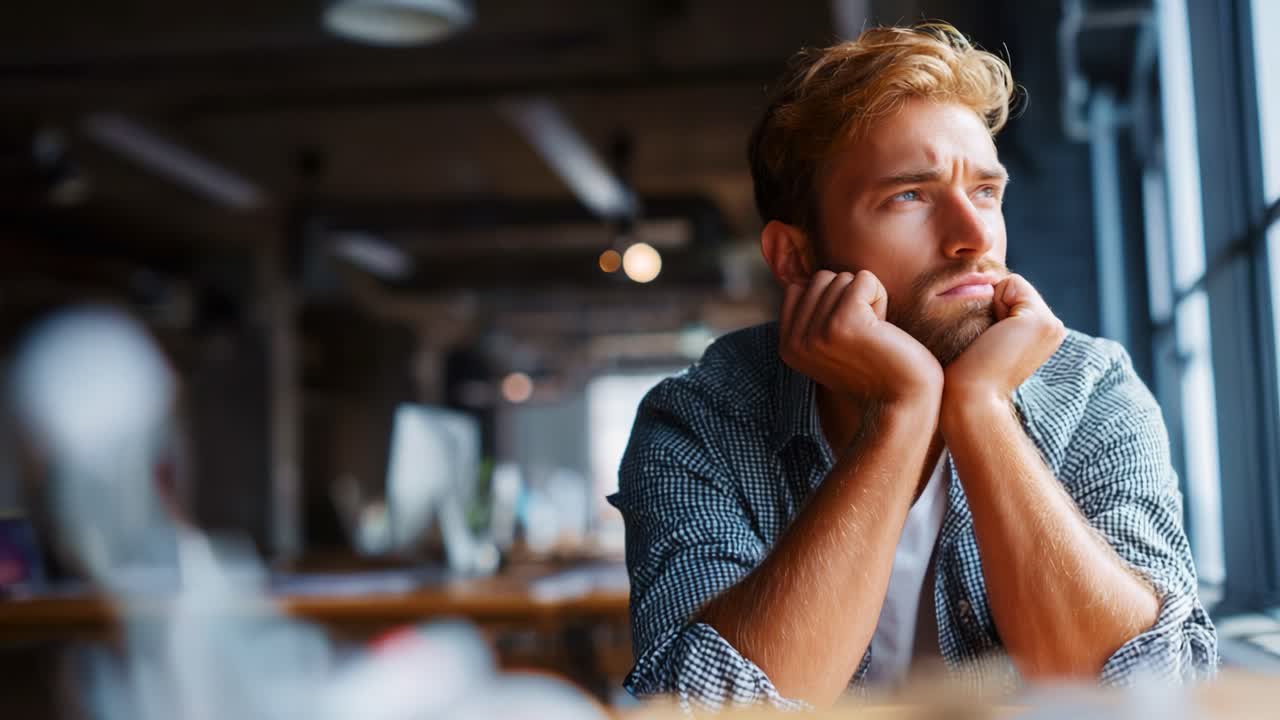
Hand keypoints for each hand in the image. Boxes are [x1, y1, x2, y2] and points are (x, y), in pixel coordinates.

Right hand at [780, 270, 942, 405]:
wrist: (902, 403)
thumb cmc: (876, 368)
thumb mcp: (830, 343)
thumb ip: (813, 315)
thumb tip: (807, 277)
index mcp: (787, 346)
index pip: (798, 288)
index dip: (831, 300)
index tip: (848, 333)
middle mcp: (796, 341)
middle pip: (821, 279)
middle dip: (850, 298)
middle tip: (865, 334)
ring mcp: (817, 333)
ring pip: (842, 277)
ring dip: (867, 299)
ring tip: (874, 333)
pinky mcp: (844, 323)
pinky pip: (864, 279)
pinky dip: (880, 296)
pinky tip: (884, 328)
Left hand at [943, 274, 1065, 405]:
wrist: (969, 397)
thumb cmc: (964, 370)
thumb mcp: (985, 333)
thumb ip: (994, 311)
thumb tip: (982, 281)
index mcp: (1042, 332)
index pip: (1014, 293)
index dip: (989, 304)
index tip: (982, 337)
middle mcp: (1053, 328)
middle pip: (1013, 287)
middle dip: (991, 301)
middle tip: (984, 338)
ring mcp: (1052, 325)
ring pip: (1012, 284)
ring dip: (990, 301)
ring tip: (987, 337)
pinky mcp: (1042, 321)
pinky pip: (1012, 283)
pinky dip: (993, 299)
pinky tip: (990, 331)